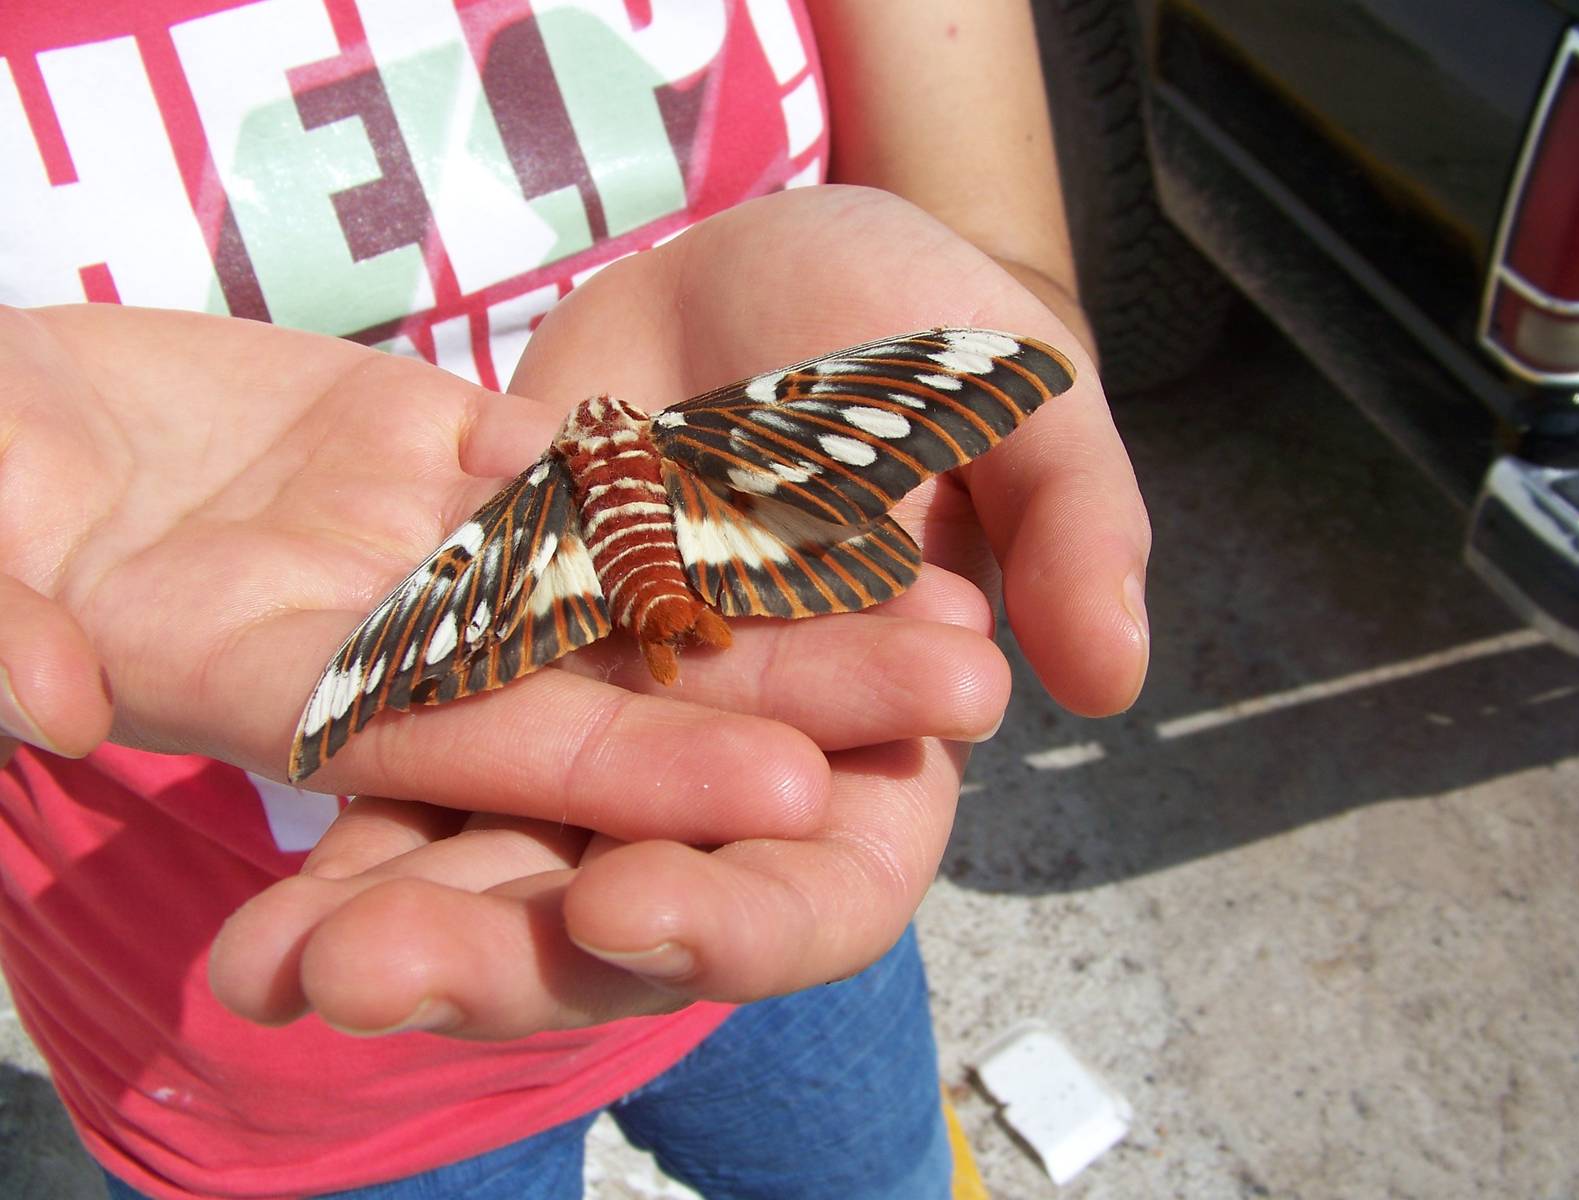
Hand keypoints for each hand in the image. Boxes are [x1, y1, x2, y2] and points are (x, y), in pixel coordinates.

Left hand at [203, 186, 1148, 1035]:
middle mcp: (740, 777)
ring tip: (277, 966)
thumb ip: (1070, 517)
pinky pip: (428, 778)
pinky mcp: (513, 683)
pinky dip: (353, 831)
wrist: (757, 272)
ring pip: (516, 872)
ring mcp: (619, 741)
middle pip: (642, 910)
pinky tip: (258, 890)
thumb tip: (1110, 674)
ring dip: (401, 927)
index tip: (631, 903)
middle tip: (374, 980)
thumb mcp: (1004, 387)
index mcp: (881, 746)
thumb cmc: (909, 326)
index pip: (829, 879)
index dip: (742, 914)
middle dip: (514, 956)